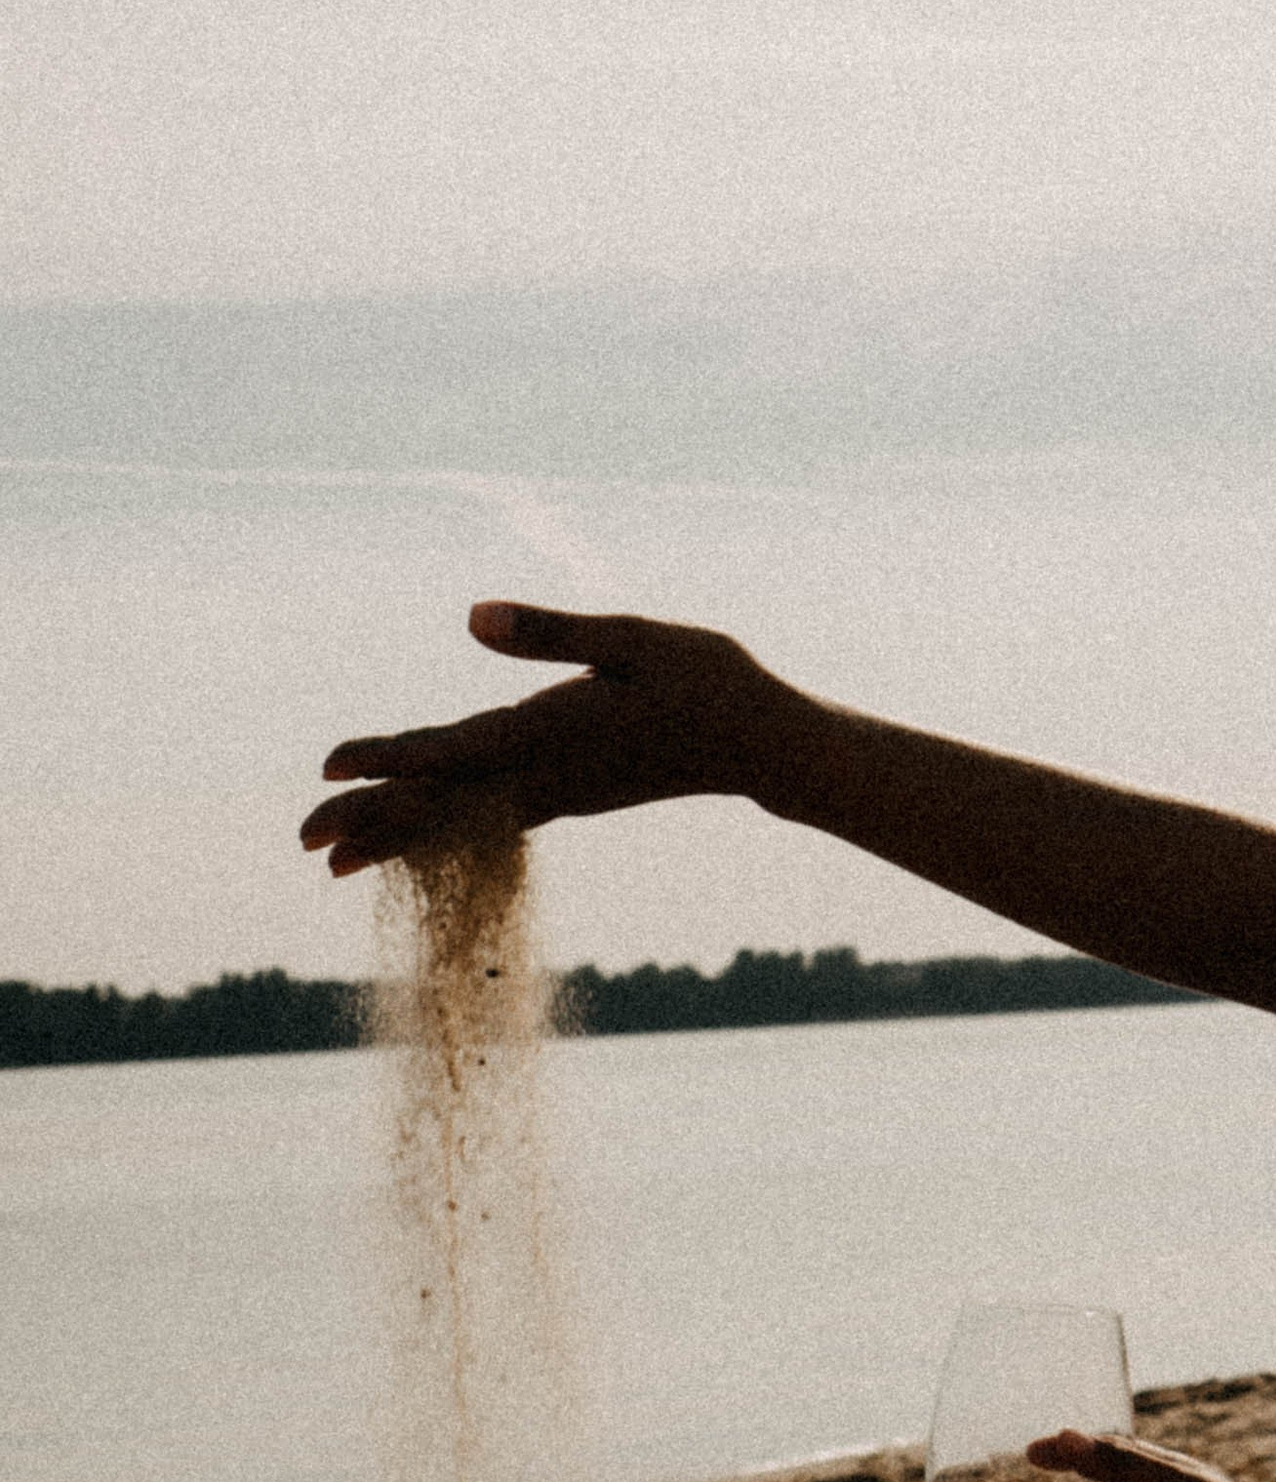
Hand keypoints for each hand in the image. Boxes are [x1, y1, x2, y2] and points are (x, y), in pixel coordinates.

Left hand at [300, 602, 794, 876]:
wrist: (765, 746)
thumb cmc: (707, 681)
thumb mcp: (633, 639)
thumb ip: (552, 632)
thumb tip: (473, 619)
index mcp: (554, 732)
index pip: (453, 750)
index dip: (388, 759)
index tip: (328, 768)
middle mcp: (548, 776)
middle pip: (443, 806)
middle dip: (372, 820)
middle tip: (304, 842)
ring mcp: (559, 796)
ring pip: (460, 825)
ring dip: (397, 839)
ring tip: (335, 862)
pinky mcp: (570, 800)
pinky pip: (488, 826)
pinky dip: (441, 838)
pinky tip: (415, 843)